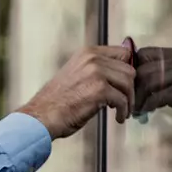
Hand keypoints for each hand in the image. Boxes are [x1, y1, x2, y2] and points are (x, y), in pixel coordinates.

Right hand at [16, 45, 134, 137]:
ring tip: (123, 112)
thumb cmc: (56, 102)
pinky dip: (123, 111)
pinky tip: (118, 118)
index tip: (126, 85)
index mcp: (87, 53)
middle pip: (129, 69)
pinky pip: (122, 100)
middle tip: (126, 102)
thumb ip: (95, 70)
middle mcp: (93, 58)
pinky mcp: (99, 90)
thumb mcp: (76, 75)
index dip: (128, 69)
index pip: (122, 53)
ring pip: (128, 84)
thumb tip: (118, 74)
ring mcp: (96, 73)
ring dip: (129, 101)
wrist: (41, 117)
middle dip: (130, 88)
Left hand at [131, 43, 171, 144]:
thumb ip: (163, 75)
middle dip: (133, 86)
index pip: (145, 53)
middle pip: (142, 68)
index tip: (131, 85)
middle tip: (131, 101)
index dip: (134, 69)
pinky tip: (147, 112)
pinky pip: (154, 97)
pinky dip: (147, 107)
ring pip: (146, 82)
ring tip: (138, 109)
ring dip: (138, 98)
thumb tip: (135, 76)